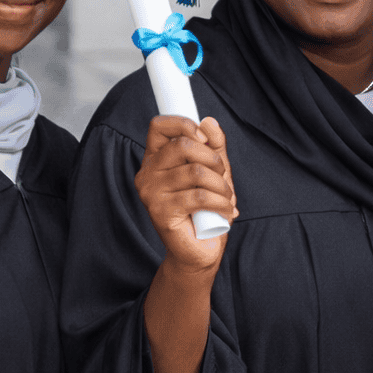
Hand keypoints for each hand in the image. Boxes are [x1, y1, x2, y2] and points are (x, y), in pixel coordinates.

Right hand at [135, 116, 237, 275]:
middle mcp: (147, 173)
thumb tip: (209, 122)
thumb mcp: (214, 171)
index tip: (205, 139)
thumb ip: (213, 146)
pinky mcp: (161, 212)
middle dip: (214, 160)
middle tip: (222, 178)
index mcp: (155, 159)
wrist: (199, 250)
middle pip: (183, 146)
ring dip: (222, 185)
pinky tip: (225, 211)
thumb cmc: (206, 209)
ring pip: (196, 172)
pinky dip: (221, 202)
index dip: (184, 125)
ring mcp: (151, 193)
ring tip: (226, 199)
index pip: (159, 126)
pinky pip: (200, 196)